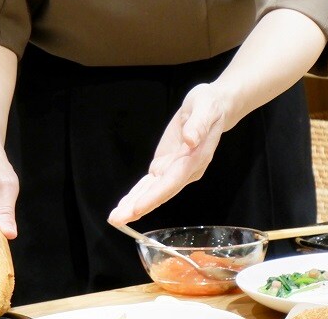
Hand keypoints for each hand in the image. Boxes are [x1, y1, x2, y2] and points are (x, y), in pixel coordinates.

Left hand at [108, 82, 228, 225]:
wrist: (212, 107)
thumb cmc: (210, 106)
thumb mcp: (206, 107)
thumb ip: (199, 124)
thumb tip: (191, 139)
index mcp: (195, 159)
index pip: (173, 181)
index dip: (155, 196)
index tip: (137, 208)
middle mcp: (184, 170)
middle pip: (160, 193)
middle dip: (139, 207)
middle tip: (117, 220)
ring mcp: (174, 170)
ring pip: (152, 191)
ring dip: (133, 205)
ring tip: (115, 218)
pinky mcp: (165, 165)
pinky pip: (149, 184)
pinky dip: (136, 195)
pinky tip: (125, 205)